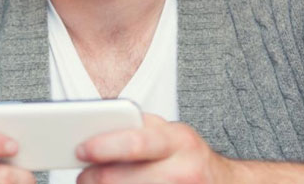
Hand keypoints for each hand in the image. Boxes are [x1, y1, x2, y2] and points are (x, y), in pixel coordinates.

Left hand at [74, 114, 236, 183]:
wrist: (223, 183)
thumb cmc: (185, 154)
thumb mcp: (167, 132)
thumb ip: (134, 126)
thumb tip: (91, 128)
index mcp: (179, 141)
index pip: (136, 143)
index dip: (103, 147)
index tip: (80, 149)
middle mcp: (184, 171)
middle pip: (122, 179)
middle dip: (93, 178)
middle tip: (82, 176)